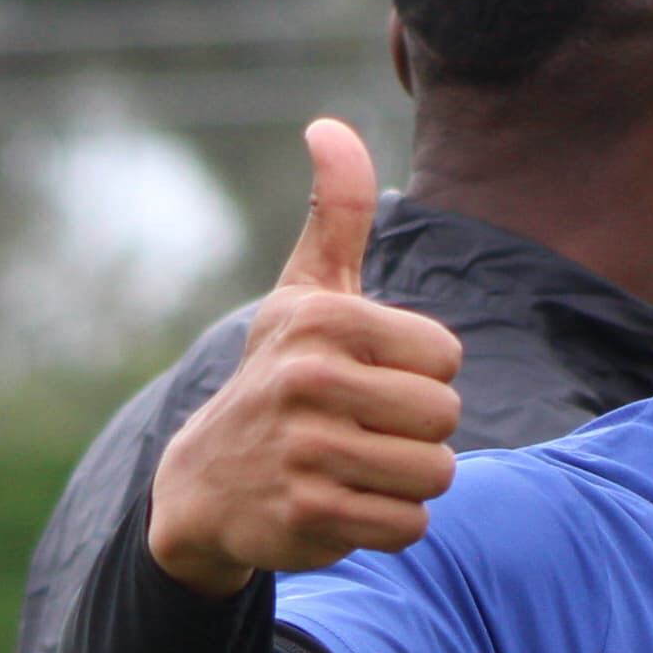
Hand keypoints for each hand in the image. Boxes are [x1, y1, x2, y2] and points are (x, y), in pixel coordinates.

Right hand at [145, 118, 463, 598]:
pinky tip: (346, 504)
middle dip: (419, 433)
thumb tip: (329, 125)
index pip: (447, 358)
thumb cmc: (277, 375)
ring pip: (433, 475)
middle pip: (445, 418)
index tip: (372, 378)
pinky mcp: (308, 515)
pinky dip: (389, 524)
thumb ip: (336, 213)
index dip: (422, 375)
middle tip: (367, 430)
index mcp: (322, 320)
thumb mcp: (303, 292)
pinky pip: (407, 527)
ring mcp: (306, 450)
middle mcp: (308, 380)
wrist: (205, 482)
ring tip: (359, 467)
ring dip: (408, 480)